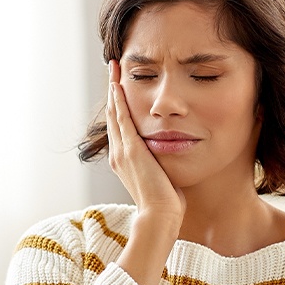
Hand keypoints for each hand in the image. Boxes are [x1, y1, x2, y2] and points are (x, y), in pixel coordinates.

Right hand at [106, 60, 185, 224]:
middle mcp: (118, 154)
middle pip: (113, 115)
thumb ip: (160, 163)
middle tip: (113, 69)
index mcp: (123, 160)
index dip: (118, 105)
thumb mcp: (160, 177)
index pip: (119, 126)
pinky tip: (119, 84)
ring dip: (113, 89)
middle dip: (113, 91)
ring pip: (115, 112)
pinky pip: (122, 118)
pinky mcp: (131, 150)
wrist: (160, 216)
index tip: (120, 87)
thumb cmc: (165, 202)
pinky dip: (119, 100)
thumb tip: (171, 155)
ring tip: (113, 69)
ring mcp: (122, 151)